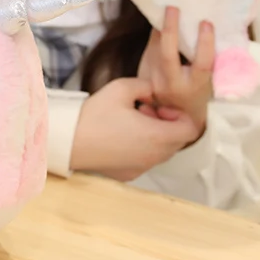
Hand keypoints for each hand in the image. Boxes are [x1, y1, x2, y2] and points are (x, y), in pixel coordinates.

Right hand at [69, 77, 200, 181]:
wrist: (69, 142)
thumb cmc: (95, 115)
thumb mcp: (120, 88)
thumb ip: (144, 85)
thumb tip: (152, 92)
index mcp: (158, 136)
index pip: (191, 129)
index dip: (180, 114)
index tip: (159, 107)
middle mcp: (155, 156)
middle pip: (177, 141)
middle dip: (166, 123)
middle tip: (143, 110)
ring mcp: (142, 167)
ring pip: (161, 151)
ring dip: (154, 135)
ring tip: (130, 122)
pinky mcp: (129, 174)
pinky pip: (145, 160)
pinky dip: (141, 148)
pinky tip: (119, 137)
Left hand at [138, 6, 214, 140]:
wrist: (177, 117)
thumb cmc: (197, 93)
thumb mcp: (207, 80)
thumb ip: (203, 59)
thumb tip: (203, 26)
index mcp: (196, 86)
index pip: (202, 64)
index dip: (205, 43)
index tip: (206, 23)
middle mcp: (172, 85)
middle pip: (168, 56)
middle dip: (170, 31)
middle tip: (173, 8)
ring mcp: (154, 81)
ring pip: (153, 50)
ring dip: (159, 30)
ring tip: (165, 10)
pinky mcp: (142, 75)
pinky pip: (148, 51)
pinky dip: (154, 36)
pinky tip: (158, 22)